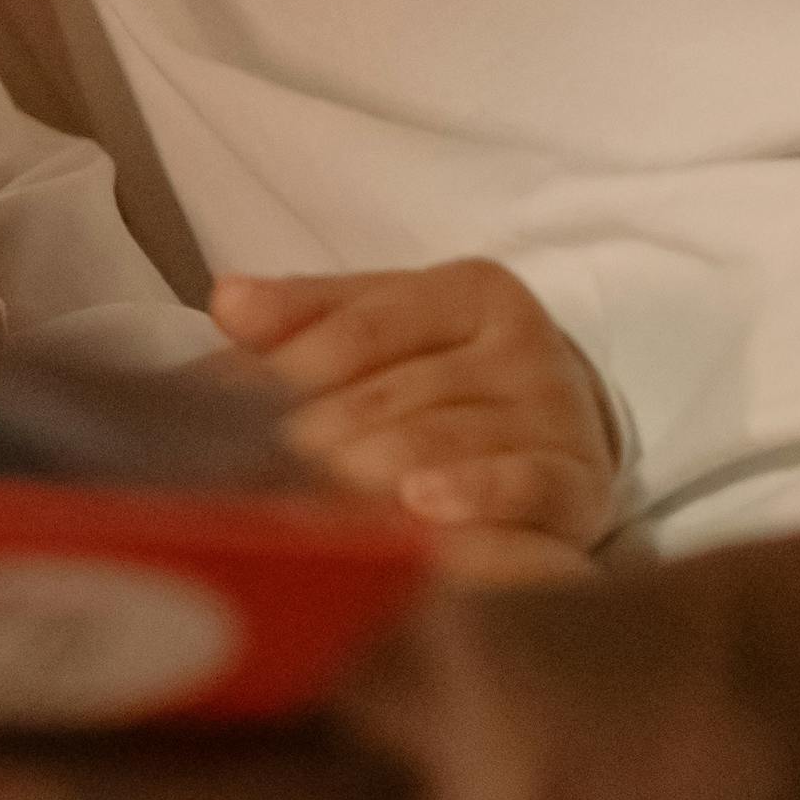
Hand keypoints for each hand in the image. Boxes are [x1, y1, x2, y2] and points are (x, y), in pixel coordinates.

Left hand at [210, 257, 615, 570]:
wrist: (562, 432)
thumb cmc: (450, 373)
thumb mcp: (387, 324)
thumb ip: (307, 313)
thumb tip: (227, 301)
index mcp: (471, 292)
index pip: (367, 324)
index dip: (290, 365)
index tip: (220, 407)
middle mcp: (523, 346)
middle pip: (393, 392)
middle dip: (311, 435)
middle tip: (245, 473)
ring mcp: (556, 414)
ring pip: (442, 440)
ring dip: (366, 474)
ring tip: (301, 502)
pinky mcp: (579, 483)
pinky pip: (521, 485)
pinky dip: (468, 496)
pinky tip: (419, 507)